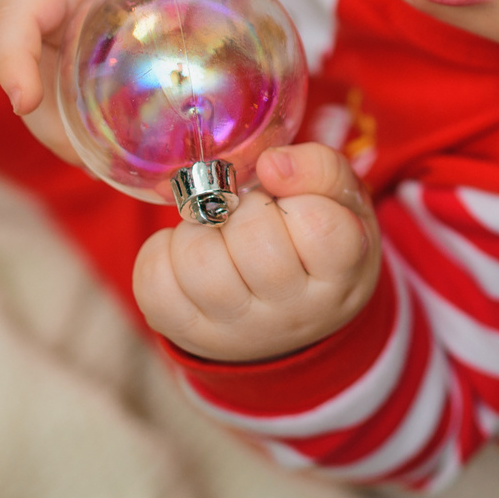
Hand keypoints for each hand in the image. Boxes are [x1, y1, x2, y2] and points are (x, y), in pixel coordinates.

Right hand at [0, 0, 181, 161]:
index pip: (10, 26)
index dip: (15, 64)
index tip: (25, 99)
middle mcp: (4, 25)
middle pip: (23, 85)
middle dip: (57, 130)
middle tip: (109, 167)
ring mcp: (14, 55)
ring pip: (36, 109)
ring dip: (72, 142)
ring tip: (123, 173)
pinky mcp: (31, 73)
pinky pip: (49, 109)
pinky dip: (77, 134)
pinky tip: (118, 158)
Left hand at [134, 144, 382, 362]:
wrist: (294, 319)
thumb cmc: (319, 249)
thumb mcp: (344, 205)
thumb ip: (321, 170)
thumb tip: (270, 164)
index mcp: (340, 278)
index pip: (319, 225)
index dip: (299, 197)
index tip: (293, 203)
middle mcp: (291, 313)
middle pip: (252, 239)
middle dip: (245, 208)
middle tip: (252, 214)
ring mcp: (236, 330)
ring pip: (198, 258)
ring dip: (200, 228)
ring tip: (219, 232)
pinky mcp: (187, 333)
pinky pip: (153, 280)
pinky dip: (162, 251)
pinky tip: (191, 252)